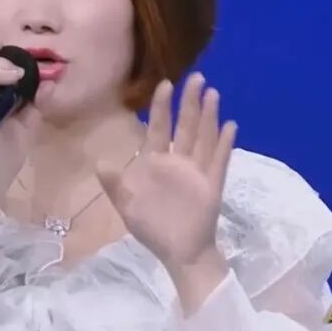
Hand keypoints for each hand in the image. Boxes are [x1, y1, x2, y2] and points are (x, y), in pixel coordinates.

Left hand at [95, 73, 236, 270]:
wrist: (177, 253)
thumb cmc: (151, 227)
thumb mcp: (126, 205)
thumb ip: (114, 183)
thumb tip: (100, 162)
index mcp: (156, 162)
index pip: (159, 127)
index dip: (162, 106)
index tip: (166, 83)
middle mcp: (178, 161)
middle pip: (186, 126)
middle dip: (190, 102)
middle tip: (198, 77)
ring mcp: (196, 171)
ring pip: (204, 138)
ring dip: (209, 117)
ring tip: (214, 94)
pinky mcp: (211, 185)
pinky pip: (219, 161)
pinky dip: (225, 144)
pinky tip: (231, 125)